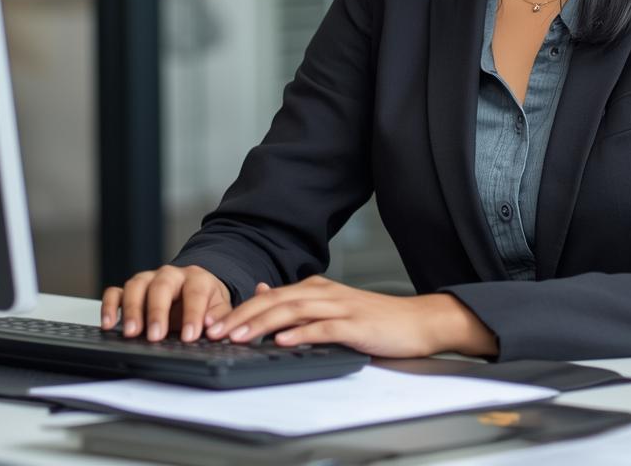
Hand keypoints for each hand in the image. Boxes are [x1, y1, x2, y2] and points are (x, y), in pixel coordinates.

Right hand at [100, 264, 232, 342]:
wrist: (194, 288)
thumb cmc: (206, 300)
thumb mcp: (220, 307)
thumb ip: (220, 317)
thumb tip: (214, 327)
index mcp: (196, 278)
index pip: (195, 291)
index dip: (192, 314)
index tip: (189, 336)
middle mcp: (170, 276)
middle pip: (162, 286)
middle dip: (158, 312)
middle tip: (156, 336)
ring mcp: (148, 280)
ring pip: (137, 286)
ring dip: (132, 309)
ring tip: (131, 333)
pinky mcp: (131, 290)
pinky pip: (115, 292)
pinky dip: (109, 305)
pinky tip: (108, 324)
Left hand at [204, 275, 497, 358]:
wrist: (417, 322)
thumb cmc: (374, 319)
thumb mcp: (331, 305)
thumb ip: (296, 299)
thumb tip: (261, 290)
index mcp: (316, 289)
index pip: (269, 296)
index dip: (239, 309)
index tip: (213, 324)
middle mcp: (324, 293)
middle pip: (276, 300)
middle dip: (242, 315)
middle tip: (215, 331)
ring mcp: (340, 307)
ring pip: (294, 310)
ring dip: (264, 323)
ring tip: (240, 336)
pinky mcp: (356, 325)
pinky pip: (324, 328)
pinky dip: (302, 333)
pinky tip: (284, 341)